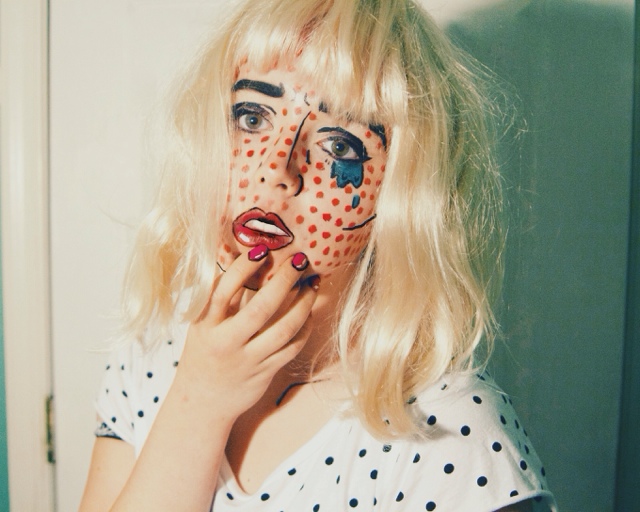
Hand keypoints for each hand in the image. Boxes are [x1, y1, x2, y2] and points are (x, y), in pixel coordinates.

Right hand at [173, 250, 317, 422]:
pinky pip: (292, 348)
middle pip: (260, 309)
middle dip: (284, 281)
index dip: (242, 269)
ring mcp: (248, 360)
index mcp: (206, 325)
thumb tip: (240, 256)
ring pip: (284, 329)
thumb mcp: (202, 324)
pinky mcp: (265, 373)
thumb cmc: (204, 352)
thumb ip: (220, 297)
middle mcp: (226, 342)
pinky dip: (304, 328)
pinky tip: (309, 312)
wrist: (201, 402)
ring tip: (313, 284)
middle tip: (300, 261)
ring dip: (303, 304)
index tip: (262, 250)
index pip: (223, 291)